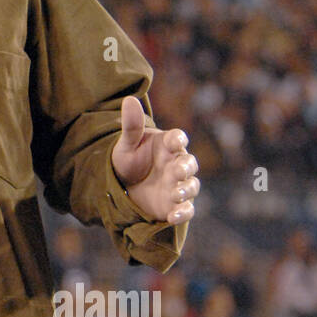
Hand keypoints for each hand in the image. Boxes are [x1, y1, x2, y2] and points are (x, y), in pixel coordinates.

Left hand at [110, 95, 199, 224]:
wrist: (125, 186)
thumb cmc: (129, 160)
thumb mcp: (127, 144)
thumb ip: (131, 125)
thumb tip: (129, 99)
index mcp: (167, 145)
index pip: (177, 138)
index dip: (178, 139)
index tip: (176, 141)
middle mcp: (176, 164)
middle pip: (189, 163)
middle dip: (186, 167)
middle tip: (177, 171)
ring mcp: (178, 185)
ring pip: (191, 186)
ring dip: (186, 190)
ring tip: (175, 194)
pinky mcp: (175, 205)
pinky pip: (186, 209)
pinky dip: (183, 213)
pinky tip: (173, 217)